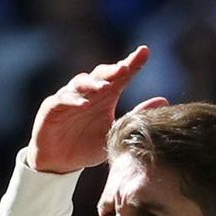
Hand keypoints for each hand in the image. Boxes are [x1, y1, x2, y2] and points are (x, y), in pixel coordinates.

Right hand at [23, 47, 166, 174]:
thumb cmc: (86, 146)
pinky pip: (62, 100)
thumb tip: (164, 100)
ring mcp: (68, 98)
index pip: (120, 75)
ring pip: (80, 83)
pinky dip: (72, 100)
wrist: (59, 163)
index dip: (132, 62)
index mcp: (105, 95)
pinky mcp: (51, 108)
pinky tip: (83, 104)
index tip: (144, 52)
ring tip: (105, 88)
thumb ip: (135, 115)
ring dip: (92, 84)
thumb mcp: (114, 131)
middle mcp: (88, 92)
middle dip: (112, 70)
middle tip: (125, 68)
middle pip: (101, 75)